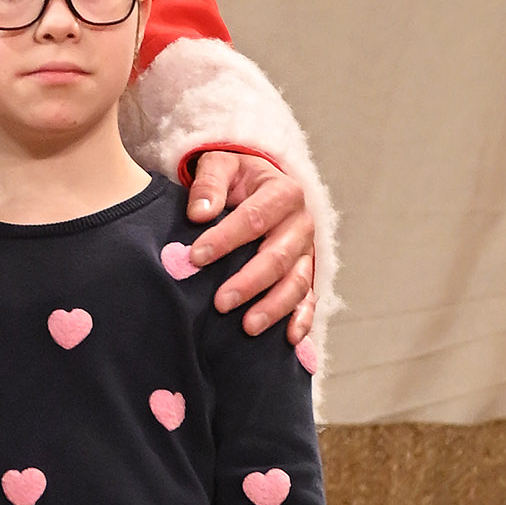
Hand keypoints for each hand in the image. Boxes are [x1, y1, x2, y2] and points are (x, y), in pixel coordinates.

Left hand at [185, 152, 316, 355]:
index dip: (225, 239)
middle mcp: (301, 223)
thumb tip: (199, 213)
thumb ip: (208, 183)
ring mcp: (306, 252)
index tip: (196, 257)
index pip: (255, 218)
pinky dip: (302, 319)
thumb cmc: (236, 178)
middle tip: (220, 303)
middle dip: (249, 282)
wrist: (260, 185)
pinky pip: (309, 299)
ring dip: (273, 307)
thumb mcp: (221, 165)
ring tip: (247, 327)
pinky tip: (289, 339)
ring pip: (297, 282)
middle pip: (278, 257)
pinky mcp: (306, 273)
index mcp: (283, 192)